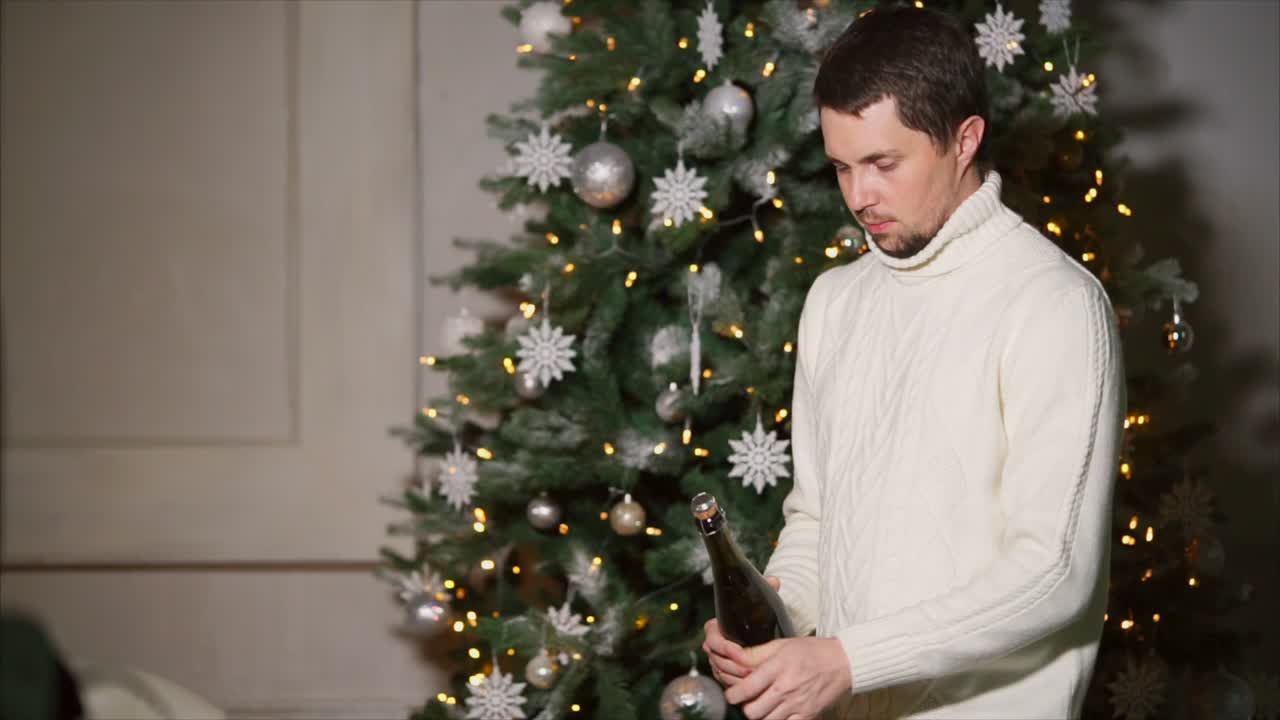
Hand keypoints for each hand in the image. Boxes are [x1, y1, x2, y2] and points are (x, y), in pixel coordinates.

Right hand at [701, 576, 782, 687]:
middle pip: (715, 657)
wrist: (758, 635)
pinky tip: (749, 686)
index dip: (722, 645)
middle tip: (749, 669)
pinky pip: (725, 681)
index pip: (710, 635)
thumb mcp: (762, 602)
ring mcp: (718, 659)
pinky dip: (736, 684)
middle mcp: (714, 644)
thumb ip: (766, 589)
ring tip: (752, 678)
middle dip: (732, 665)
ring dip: (734, 677)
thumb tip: (774, 580)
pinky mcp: (724, 673)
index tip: (738, 649)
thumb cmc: (758, 617)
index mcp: (717, 626)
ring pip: (720, 671)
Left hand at [723, 635, 851, 719]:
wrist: (842, 663)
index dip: (733, 695)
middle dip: (746, 707)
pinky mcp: (808, 716)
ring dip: (760, 716)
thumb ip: (756, 654)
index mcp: (776, 668)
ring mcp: (797, 705)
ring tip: (762, 706)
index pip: (746, 688)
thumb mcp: (781, 645)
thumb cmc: (811, 652)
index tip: (732, 694)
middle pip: (752, 711)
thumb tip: (734, 659)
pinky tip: (778, 713)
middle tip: (748, 701)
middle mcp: (785, 689)